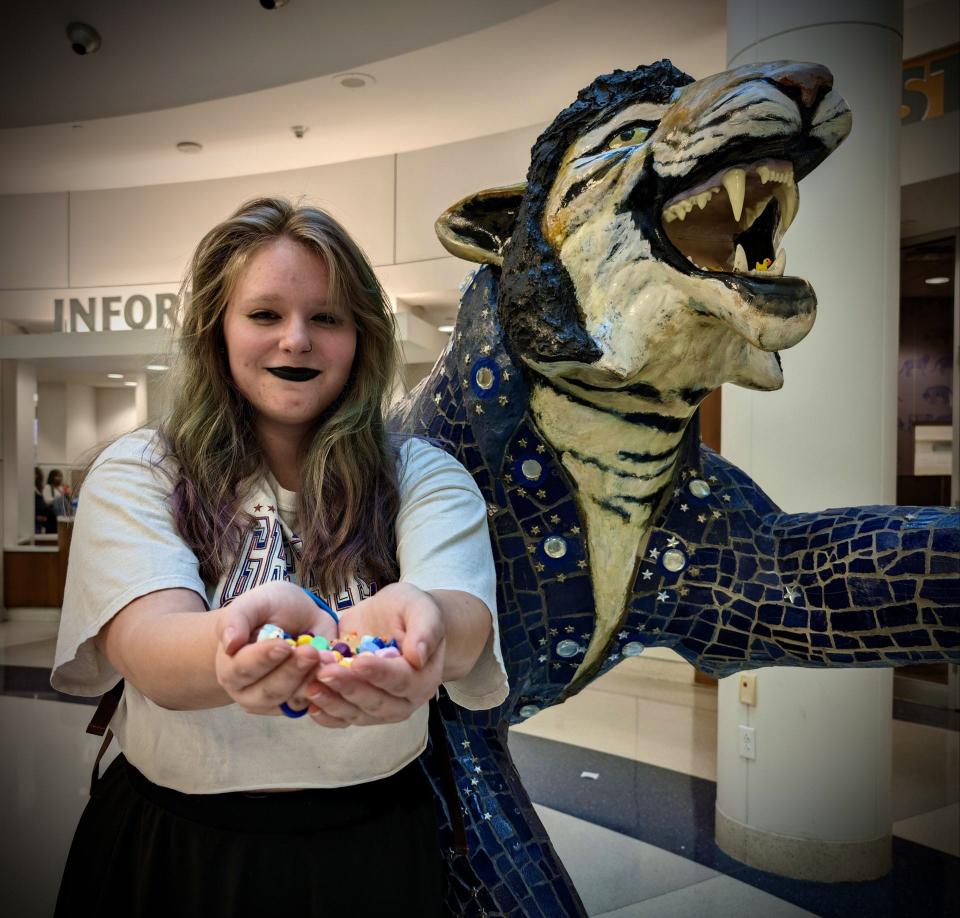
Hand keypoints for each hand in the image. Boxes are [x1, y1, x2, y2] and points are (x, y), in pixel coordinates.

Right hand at [214, 581, 337, 714]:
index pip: (244, 668)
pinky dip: (326, 687)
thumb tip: (230, 644)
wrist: (294, 617)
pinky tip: (336, 669)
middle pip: (269, 690)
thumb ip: (237, 618)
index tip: (283, 645)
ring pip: (293, 699)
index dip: (263, 658)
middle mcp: (248, 691)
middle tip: (311, 652)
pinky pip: (313, 701)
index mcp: (231, 667)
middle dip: (292, 671)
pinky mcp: (299, 703)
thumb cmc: (269, 609)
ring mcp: (275, 701)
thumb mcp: (254, 602)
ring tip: (327, 658)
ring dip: (311, 680)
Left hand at [304, 583, 446, 727]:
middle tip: (325, 672)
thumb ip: (425, 630)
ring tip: (310, 686)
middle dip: (349, 688)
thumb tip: (419, 656)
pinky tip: (310, 705)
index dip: (380, 673)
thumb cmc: (410, 611)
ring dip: (333, 702)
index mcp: (423, 677)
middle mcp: (404, 700)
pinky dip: (326, 715)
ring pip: (357, 714)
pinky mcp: (359, 708)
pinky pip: (343, 718)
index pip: (402, 680)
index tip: (358, 661)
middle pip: (377, 702)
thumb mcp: (422, 609)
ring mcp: (380, 708)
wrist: (394, 619)